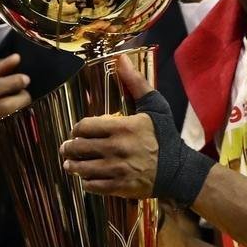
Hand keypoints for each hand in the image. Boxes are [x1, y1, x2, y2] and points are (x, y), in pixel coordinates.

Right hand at [0, 55, 30, 167]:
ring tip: (24, 110)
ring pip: (2, 131)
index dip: (11, 82)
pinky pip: (2, 150)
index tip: (25, 79)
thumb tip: (16, 59)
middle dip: (19, 101)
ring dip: (20, 119)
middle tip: (27, 96)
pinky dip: (15, 138)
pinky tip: (18, 128)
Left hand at [60, 56, 159, 198]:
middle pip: (80, 147)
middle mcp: (117, 148)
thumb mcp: (154, 106)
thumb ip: (135, 82)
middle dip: (70, 148)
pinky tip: (86, 178)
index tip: (76, 131)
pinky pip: (94, 186)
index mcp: (122, 127)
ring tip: (69, 164)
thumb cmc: (165, 136)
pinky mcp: (120, 187)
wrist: (180, 170)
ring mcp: (118, 169)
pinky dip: (86, 182)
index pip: (85, 126)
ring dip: (73, 166)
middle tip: (67, 148)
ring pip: (83, 168)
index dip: (76, 129)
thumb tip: (122, 58)